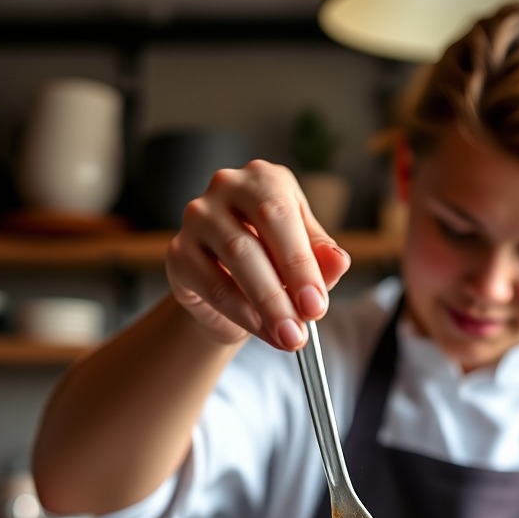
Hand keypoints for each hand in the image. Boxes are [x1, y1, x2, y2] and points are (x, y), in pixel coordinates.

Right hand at [164, 159, 351, 347]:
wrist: (235, 289)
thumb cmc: (275, 261)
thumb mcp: (306, 257)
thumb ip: (322, 258)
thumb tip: (339, 261)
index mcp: (265, 180)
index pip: (280, 214)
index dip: (300, 263)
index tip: (316, 305)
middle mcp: (227, 188)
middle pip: (252, 238)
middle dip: (281, 290)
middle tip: (300, 330)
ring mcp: (197, 217)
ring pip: (233, 261)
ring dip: (265, 307)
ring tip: (288, 337)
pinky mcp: (179, 252)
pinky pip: (211, 286)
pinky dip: (241, 314)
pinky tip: (262, 331)